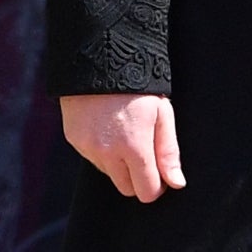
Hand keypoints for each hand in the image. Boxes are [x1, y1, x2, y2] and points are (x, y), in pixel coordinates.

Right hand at [60, 92, 185, 202]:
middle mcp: (107, 153)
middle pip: (126, 188)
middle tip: (146, 152)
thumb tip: (176, 183)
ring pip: (109, 174)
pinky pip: (93, 159)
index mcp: (134, 146)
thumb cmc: (139, 87)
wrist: (101, 60)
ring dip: (120, 164)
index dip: (156, 187)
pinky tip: (109, 129)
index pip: (145, 191)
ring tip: (127, 133)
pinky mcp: (74, 141)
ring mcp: (87, 148)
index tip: (161, 175)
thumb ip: (169, 152)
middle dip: (138, 178)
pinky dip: (104, 152)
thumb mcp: (163, 114)